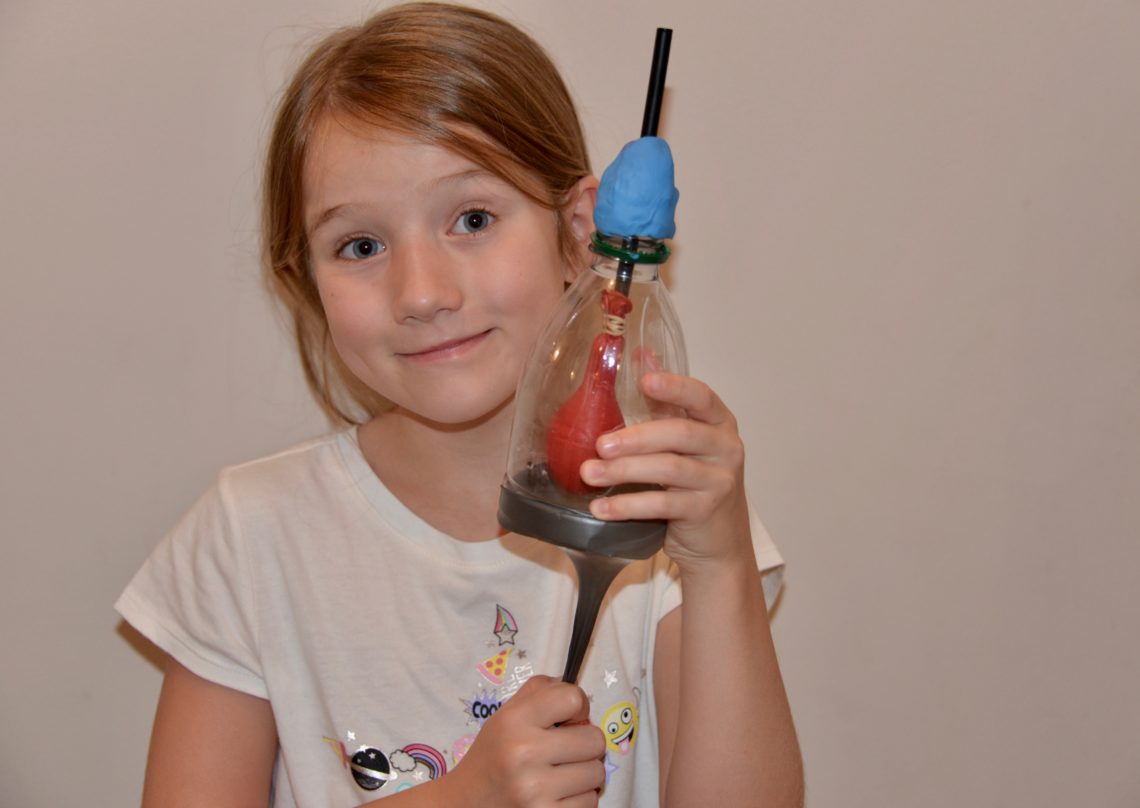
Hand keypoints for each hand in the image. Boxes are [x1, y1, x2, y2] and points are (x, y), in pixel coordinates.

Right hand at [442, 675, 604, 807]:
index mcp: (514, 721)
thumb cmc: (494, 755)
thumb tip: (575, 686)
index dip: (579, 706)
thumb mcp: (506, 715)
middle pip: (595, 740)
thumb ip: (539, 692)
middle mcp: (523, 753)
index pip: (572, 698)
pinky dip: (579, 799)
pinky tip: (558, 795)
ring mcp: (535, 789)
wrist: (466, 803)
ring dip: (584, 774)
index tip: (570, 719)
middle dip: (585, 745)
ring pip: (597, 774)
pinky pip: (590, 802)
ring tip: (561, 775)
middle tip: (566, 752)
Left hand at [581, 372, 752, 574]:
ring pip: (669, 469)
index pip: (701, 397)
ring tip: (589, 473)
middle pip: (680, 434)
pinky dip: (628, 505)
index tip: (644, 381)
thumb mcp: (686, 439)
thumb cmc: (697, 481)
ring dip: (624, 471)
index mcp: (719, 422)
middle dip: (635, 437)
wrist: (720, 540)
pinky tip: (601, 507)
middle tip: (599, 444)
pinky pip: (663, 504)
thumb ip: (667, 401)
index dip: (674, 387)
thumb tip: (643, 355)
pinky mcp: (705, 511)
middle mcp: (726, 448)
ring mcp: (719, 481)